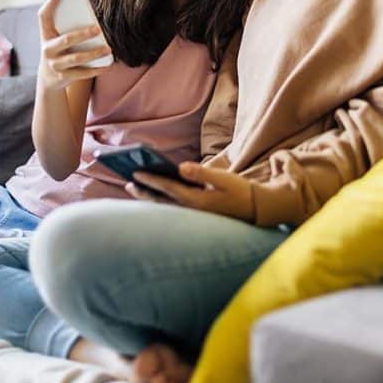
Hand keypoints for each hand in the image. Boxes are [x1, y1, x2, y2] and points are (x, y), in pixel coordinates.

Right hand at [38, 0, 111, 90]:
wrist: (48, 78)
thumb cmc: (59, 51)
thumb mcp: (56, 39)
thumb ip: (67, 27)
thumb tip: (90, 15)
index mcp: (46, 35)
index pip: (43, 17)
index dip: (49, 5)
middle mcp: (48, 50)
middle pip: (66, 40)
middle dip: (83, 34)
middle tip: (98, 29)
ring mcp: (55, 65)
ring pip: (77, 58)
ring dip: (94, 54)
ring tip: (108, 49)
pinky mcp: (64, 77)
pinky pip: (82, 74)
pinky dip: (96, 69)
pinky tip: (107, 65)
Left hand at [127, 163, 255, 222]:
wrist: (255, 209)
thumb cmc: (239, 191)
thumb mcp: (223, 179)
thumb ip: (201, 173)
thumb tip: (181, 167)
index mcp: (196, 200)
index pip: (167, 188)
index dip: (150, 180)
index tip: (135, 173)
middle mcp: (191, 210)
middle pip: (161, 201)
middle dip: (143, 192)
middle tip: (127, 183)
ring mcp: (193, 215)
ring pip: (164, 206)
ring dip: (149, 198)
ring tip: (135, 189)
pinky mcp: (196, 215)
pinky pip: (172, 208)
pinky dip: (160, 201)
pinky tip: (154, 196)